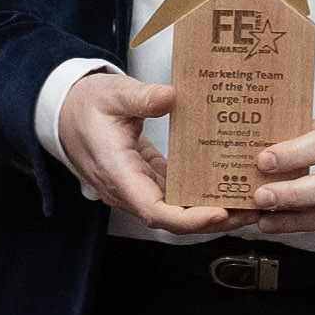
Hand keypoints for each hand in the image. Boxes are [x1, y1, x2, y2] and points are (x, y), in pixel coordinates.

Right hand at [51, 72, 234, 236]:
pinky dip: (200, 196)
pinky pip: (174, 196)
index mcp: (117, 172)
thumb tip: (170, 96)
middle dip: (213, 220)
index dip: (188, 218)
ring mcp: (135, 187)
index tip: (218, 211)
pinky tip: (226, 186)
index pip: (154, 211)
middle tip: (251, 210)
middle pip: (172, 219)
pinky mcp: (144, 180)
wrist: (64, 111)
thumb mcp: (113, 94)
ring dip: (211, 211)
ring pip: (175, 211)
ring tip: (248, 201)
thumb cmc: (85, 105)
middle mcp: (126, 189)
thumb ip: (141, 97)